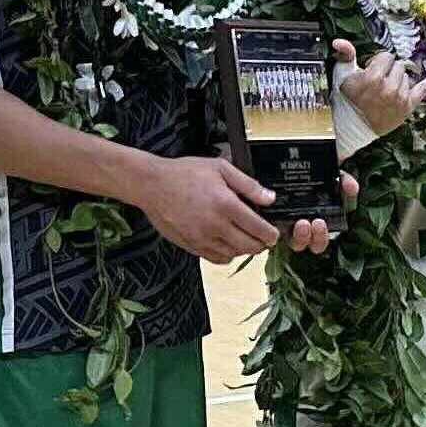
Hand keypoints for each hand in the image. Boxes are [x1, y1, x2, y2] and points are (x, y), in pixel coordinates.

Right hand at [141, 152, 285, 262]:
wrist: (152, 185)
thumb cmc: (184, 173)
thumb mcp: (220, 168)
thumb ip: (248, 185)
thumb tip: (269, 198)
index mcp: (226, 205)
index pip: (258, 229)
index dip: (271, 234)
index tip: (273, 233)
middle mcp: (215, 225)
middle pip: (249, 247)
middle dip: (261, 244)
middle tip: (263, 238)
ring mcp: (202, 238)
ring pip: (234, 255)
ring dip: (243, 249)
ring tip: (245, 238)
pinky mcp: (191, 246)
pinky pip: (216, 258)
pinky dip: (226, 254)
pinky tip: (226, 243)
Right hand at [336, 38, 425, 136]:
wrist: (353, 128)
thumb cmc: (347, 101)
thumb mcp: (342, 75)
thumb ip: (345, 55)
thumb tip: (340, 40)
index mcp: (372, 78)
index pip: (386, 57)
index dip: (377, 64)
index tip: (371, 72)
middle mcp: (388, 87)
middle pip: (398, 66)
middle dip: (389, 72)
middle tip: (377, 86)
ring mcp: (400, 97)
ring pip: (406, 77)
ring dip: (398, 81)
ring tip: (385, 94)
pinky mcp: (408, 105)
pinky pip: (425, 87)